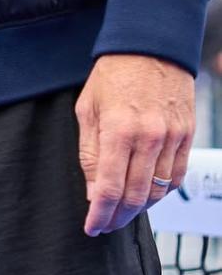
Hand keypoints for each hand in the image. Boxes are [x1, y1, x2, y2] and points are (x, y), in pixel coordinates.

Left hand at [76, 53, 193, 235]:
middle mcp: (148, 138)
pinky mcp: (187, 137)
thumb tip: (93, 192)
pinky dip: (160, 192)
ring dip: (138, 208)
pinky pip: (175, 177)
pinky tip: (145, 194)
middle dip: (117, 217)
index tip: (91, 227)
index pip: (109, 187)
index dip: (99, 214)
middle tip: (105, 225)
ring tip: (121, 213)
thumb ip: (90, 153)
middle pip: (134, 195)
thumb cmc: (112, 76)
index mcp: (118, 130)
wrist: (150, 48)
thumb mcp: (87, 108)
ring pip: (157, 191)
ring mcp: (172, 139)